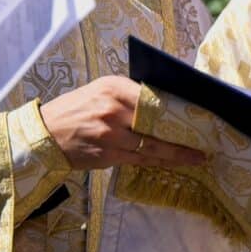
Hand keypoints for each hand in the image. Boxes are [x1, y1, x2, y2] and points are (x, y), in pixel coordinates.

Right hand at [39, 77, 207, 170]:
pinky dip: (159, 162)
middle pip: (158, 122)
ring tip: (197, 158)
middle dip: (184, 134)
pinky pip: (140, 159)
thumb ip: (130, 95)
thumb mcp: (101, 91)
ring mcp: (110, 133)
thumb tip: (167, 103)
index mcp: (114, 87)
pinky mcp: (107, 154)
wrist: (43, 134)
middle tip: (207, 141)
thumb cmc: (77, 110)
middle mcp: (113, 108)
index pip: (155, 98)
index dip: (179, 110)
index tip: (202, 116)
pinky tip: (174, 163)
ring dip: (177, 154)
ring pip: (152, 145)